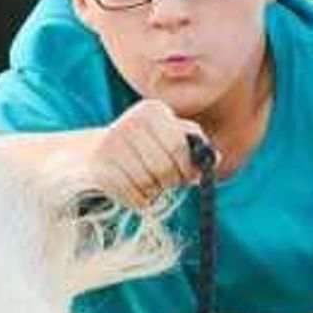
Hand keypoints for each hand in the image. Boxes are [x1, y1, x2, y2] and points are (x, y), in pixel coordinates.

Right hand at [77, 99, 214, 208]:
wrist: (96, 150)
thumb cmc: (145, 145)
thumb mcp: (171, 136)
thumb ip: (196, 146)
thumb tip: (215, 159)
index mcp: (153, 111)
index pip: (179, 146)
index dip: (187, 167)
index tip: (186, 175)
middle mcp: (130, 122)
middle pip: (164, 168)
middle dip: (171, 182)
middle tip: (167, 182)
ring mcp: (112, 144)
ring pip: (148, 184)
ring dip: (154, 192)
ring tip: (149, 184)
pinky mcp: (100, 166)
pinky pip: (132, 196)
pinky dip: (140, 201)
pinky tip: (137, 191)